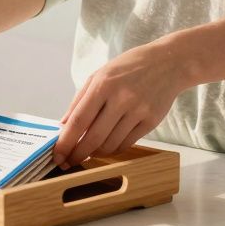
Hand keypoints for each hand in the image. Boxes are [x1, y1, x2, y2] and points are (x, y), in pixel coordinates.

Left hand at [52, 39, 189, 168]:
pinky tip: (106, 147)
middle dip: (77, 154)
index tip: (57, 155)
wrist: (168, 63)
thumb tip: (63, 126)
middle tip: (68, 162)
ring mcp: (138, 111)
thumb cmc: (129, 67)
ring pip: (110, 144)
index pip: (78, 121)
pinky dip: (113, 149)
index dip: (65, 142)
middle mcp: (120, 99)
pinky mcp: (151, 121)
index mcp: (103, 84)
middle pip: (93, 138)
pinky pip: (127, 143)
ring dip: (95, 153)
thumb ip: (79, 100)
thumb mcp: (99, 74)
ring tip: (87, 152)